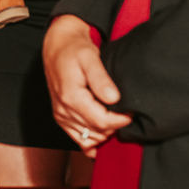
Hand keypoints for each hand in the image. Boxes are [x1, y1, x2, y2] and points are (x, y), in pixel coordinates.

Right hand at [43, 15, 131, 156]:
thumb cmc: (74, 50)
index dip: (120, 120)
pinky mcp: (61, 117)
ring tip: (114, 118)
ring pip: (88, 138)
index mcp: (71, 97)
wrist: (57, 47)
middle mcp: (63, 110)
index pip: (101, 122)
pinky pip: (77, 138)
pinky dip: (91, 140)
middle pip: (96, 132)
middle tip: (124, 113)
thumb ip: (101, 79)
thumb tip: (113, 98)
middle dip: (113, 126)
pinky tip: (102, 136)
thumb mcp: (90, 57)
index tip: (130, 112)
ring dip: (104, 133)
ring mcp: (61, 115)